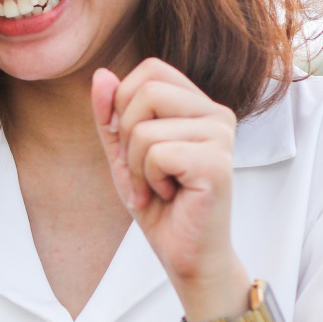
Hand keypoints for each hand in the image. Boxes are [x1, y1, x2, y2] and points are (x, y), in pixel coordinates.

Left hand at [91, 58, 249, 321]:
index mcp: (198, 104)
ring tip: (157, 186)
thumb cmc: (157, 201)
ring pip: (146, 128)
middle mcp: (216, 113)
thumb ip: (110, 114)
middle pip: (146, 91)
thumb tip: (101, 73)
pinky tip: (169, 195)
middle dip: (127, 135)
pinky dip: (149, 180)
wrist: (184, 252)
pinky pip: (157, 154)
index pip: (151, 69)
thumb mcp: (123, 152)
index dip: (124, 102)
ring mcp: (221, 136)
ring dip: (136, 166)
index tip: (130, 142)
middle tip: (143, 169)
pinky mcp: (217, 163)